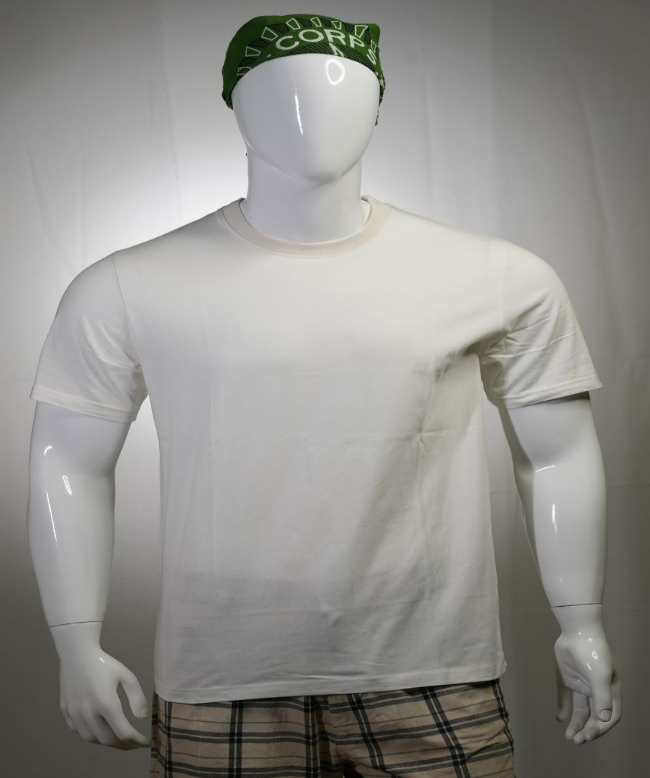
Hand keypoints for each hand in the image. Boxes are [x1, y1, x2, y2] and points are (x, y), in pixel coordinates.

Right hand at [59, 648, 150, 748]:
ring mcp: (74, 713)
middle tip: (134, 743)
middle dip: (124, 745)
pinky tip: (102, 730)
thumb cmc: (104, 664)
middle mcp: (88, 712)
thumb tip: (142, 717)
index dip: (136, 741)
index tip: (146, 742)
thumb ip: (136, 697)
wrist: (77, 654)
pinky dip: (93, 735)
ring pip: (92, 739)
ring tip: (120, 739)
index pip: (123, 732)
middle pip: (108, 740)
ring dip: (108, 742)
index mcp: (106, 703)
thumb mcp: (126, 676)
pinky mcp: (66, 712)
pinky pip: (80, 731)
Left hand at [554, 629, 620, 744]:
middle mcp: (597, 689)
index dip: (601, 728)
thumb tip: (604, 720)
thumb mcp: (600, 675)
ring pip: (581, 709)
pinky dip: (563, 708)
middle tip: (576, 741)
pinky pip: (565, 696)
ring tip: (570, 738)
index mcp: (610, 690)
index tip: (589, 735)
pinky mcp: (568, 676)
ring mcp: (582, 682)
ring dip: (577, 724)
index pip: (609, 716)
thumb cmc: (592, 651)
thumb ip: (602, 697)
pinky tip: (560, 718)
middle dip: (587, 730)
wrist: (576, 630)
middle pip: (595, 716)